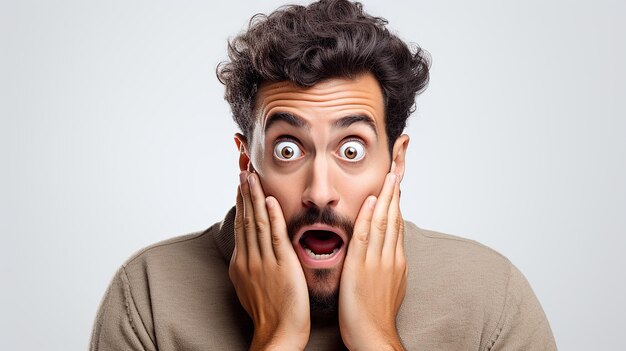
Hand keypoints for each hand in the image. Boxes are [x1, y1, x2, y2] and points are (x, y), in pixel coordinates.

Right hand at [229, 171, 309, 349]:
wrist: (278, 333)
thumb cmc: (270, 314)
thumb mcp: (251, 288)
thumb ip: (251, 267)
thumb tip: (251, 253)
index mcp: (242, 264)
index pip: (241, 226)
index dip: (241, 204)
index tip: (241, 186)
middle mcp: (249, 259)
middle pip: (245, 219)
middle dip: (244, 193)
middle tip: (243, 171)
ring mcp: (264, 262)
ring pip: (257, 223)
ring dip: (254, 197)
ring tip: (251, 176)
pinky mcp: (282, 265)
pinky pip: (275, 236)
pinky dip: (272, 217)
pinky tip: (269, 200)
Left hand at [338, 171, 406, 350]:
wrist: (374, 336)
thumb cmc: (377, 317)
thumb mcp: (390, 287)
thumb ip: (388, 267)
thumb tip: (388, 255)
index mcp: (396, 262)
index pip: (398, 226)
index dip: (397, 205)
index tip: (396, 187)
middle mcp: (390, 257)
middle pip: (395, 219)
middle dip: (395, 194)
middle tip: (396, 172)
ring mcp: (377, 261)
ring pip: (384, 222)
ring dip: (386, 198)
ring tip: (389, 177)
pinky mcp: (362, 267)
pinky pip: (366, 236)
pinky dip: (370, 217)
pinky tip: (372, 201)